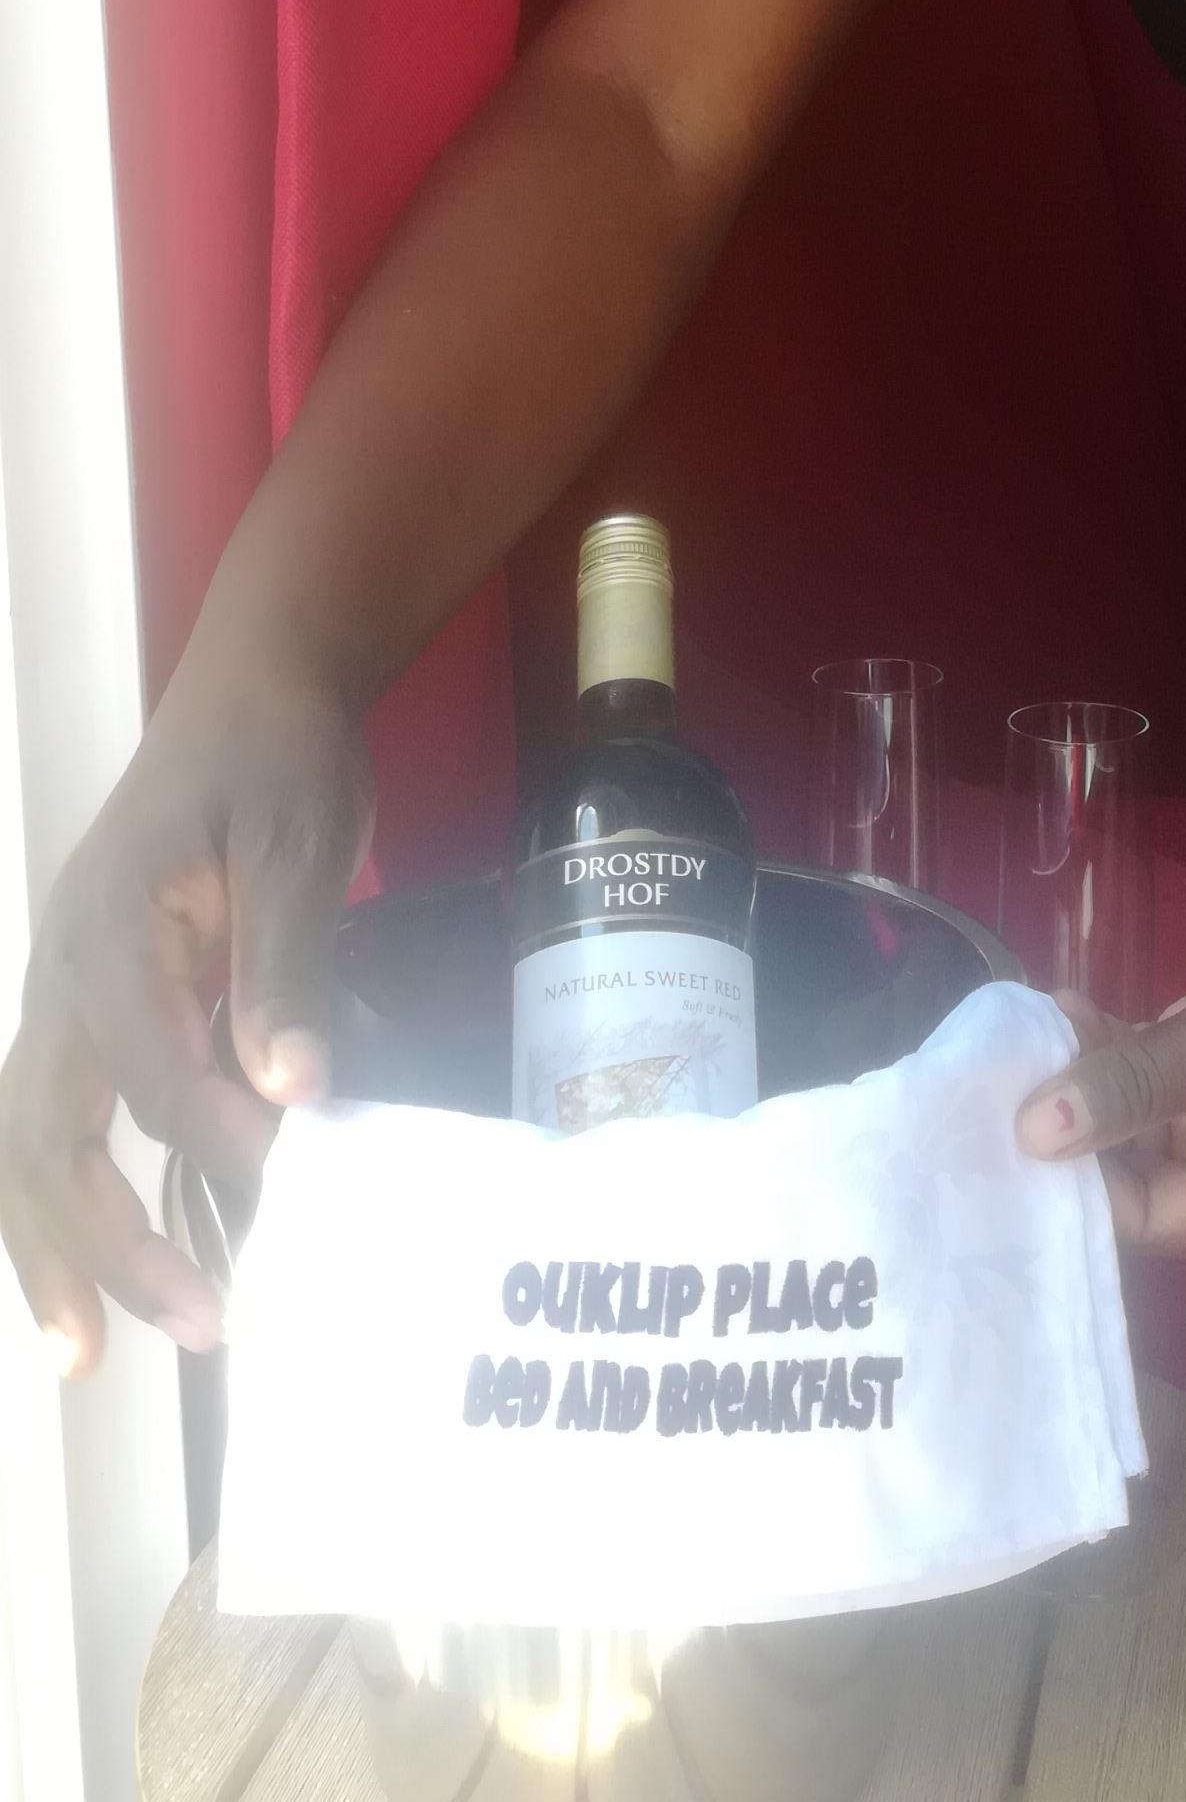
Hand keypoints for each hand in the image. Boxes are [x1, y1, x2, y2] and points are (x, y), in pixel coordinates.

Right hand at [0, 626, 373, 1372]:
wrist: (257, 687)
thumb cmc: (279, 755)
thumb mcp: (300, 842)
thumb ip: (287, 965)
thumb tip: (288, 1091)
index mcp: (110, 929)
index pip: (146, 1069)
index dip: (209, 1137)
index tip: (283, 1181)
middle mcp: (64, 971)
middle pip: (47, 1135)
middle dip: (102, 1245)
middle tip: (197, 1326)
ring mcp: (66, 991)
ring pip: (28, 1143)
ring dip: (55, 1248)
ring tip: (89, 1355)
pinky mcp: (91, 1005)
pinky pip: (56, 1120)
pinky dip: (61, 1203)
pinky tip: (93, 1276)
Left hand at [1015, 831, 1185, 1250]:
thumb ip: (1142, 1086)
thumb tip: (1034, 1135)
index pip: (1151, 1220)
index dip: (1080, 1187)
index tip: (1001, 1140)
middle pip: (1132, 1172)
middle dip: (1070, 1130)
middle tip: (994, 1085)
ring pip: (1128, 1112)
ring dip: (1078, 1078)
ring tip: (1029, 1032)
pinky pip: (1140, 1062)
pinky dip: (1101, 1042)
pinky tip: (1061, 1004)